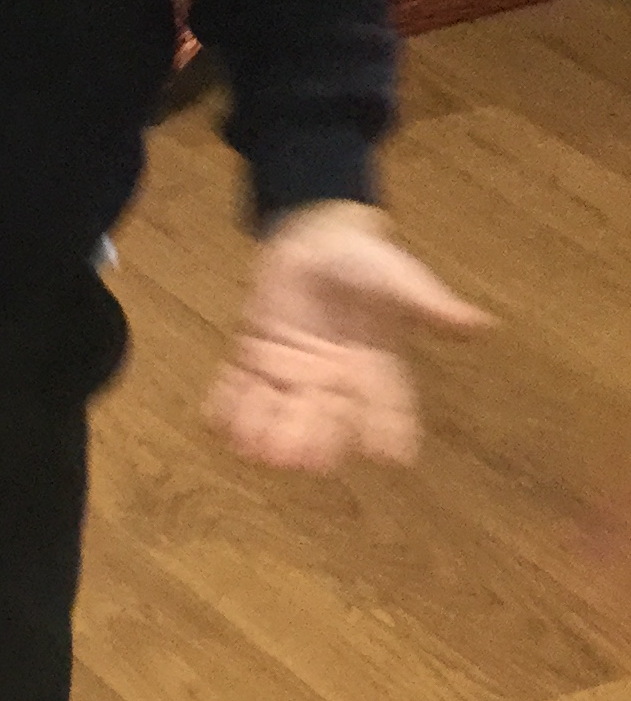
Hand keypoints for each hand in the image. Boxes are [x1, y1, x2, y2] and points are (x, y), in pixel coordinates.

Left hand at [207, 201, 485, 470]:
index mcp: (372, 364)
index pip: (386, 403)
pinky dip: (230, 407)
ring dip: (271, 432)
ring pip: (280, 411)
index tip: (393, 458)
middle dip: (319, 439)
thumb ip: (428, 304)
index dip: (390, 430)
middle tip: (313, 463)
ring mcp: (290, 371)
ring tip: (264, 454)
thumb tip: (479, 325)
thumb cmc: (365, 260)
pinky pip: (240, 389)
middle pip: (326, 418)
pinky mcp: (255, 358)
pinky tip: (220, 428)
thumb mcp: (399, 279)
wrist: (315, 237)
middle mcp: (330, 377)